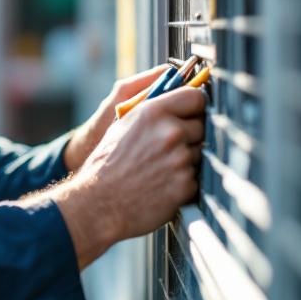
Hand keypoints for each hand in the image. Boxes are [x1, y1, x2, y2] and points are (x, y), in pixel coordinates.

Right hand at [47, 86, 205, 267]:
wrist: (98, 203)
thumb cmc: (108, 163)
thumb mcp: (124, 124)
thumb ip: (154, 110)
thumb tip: (179, 100)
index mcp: (153, 112)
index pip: (195, 97)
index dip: (195, 105)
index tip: (192, 113)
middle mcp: (170, 132)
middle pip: (201, 126)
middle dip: (190, 136)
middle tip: (167, 149)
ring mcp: (180, 159)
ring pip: (199, 153)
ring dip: (186, 160)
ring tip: (159, 169)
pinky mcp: (185, 185)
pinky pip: (196, 178)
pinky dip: (183, 183)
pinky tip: (161, 186)